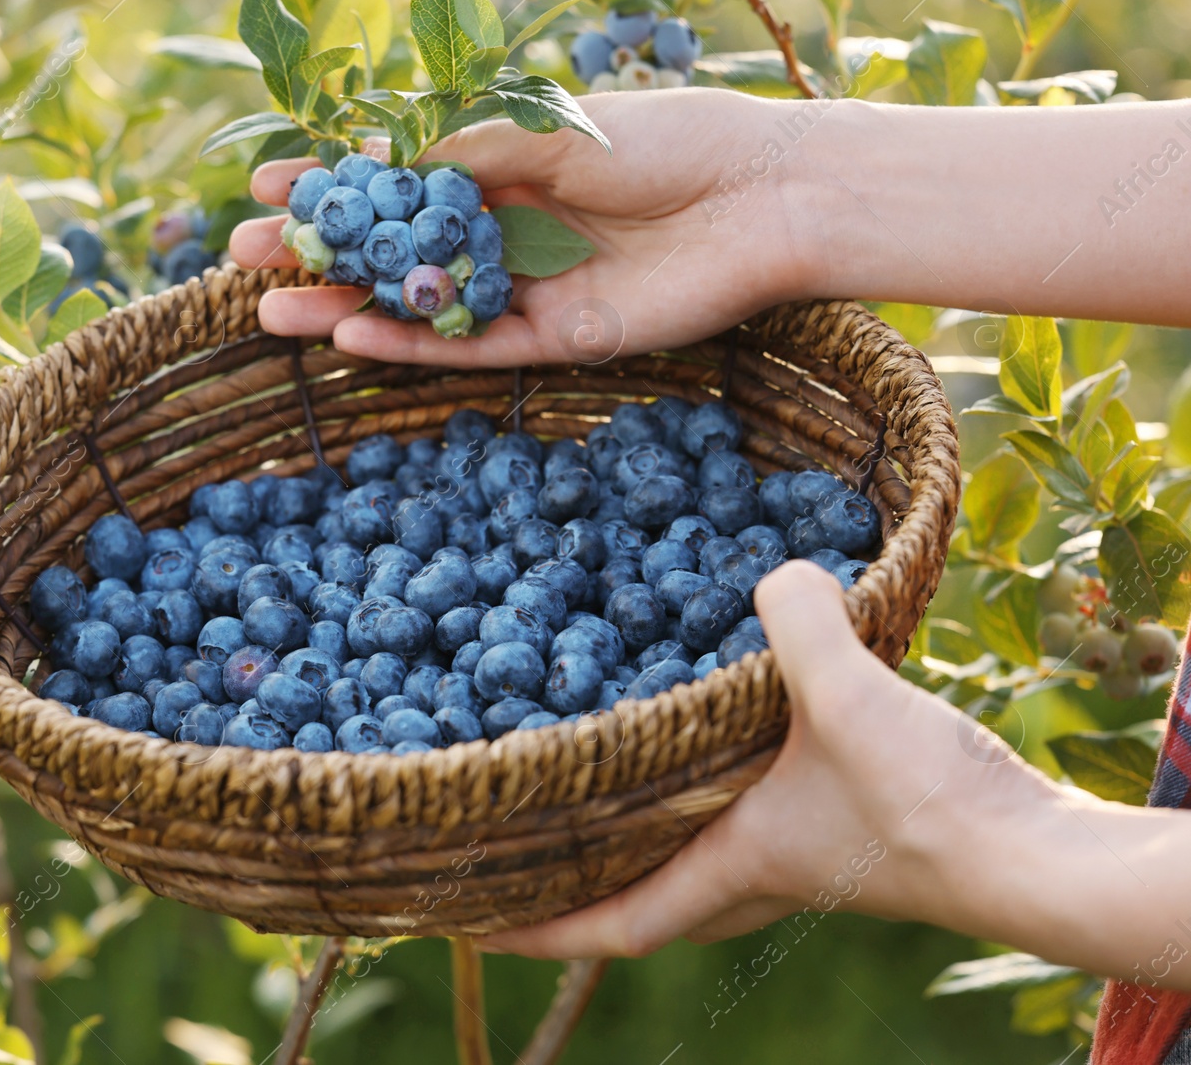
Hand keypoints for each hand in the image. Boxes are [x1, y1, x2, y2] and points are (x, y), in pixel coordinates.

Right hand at [228, 89, 813, 366]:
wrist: (763, 200)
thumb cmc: (667, 140)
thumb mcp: (550, 128)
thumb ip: (466, 153)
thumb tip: (376, 165)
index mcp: (505, 164)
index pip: (398, 180)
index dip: (332, 185)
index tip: (265, 185)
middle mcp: (507, 231)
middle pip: (393, 251)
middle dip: (318, 254)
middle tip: (242, 259)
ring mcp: (528, 289)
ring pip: (418, 306)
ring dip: (344, 307)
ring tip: (269, 309)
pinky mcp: (559, 340)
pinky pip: (469, 350)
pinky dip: (409, 345)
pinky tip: (348, 338)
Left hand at [479, 561, 1063, 959]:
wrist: (1031, 853)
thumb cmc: (926, 803)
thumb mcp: (845, 696)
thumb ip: (800, 623)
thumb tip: (775, 567)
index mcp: (727, 863)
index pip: (608, 922)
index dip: (533, 929)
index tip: (464, 921)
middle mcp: (751, 869)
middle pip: (641, 898)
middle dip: (579, 887)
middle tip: (522, 849)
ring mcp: (794, 852)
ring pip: (690, 853)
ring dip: (640, 832)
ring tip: (592, 782)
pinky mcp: (835, 823)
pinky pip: (741, 810)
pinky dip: (705, 783)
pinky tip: (709, 725)